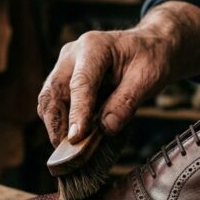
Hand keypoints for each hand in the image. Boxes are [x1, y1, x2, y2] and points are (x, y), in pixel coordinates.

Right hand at [37, 1, 199, 145]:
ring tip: (69, 150)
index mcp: (94, 47)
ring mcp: (65, 66)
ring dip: (55, 125)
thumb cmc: (150, 58)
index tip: (76, 138)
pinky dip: (60, 122)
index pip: (80, 83)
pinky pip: (55, 103)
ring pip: (49, 99)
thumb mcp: (148, 78)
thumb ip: (126, 102)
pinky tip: (73, 138)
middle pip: (53, 91)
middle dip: (56, 123)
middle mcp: (72, 54)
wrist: (149, 47)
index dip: (77, 113)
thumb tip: (106, 128)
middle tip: (67, 152)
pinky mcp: (65, 79)